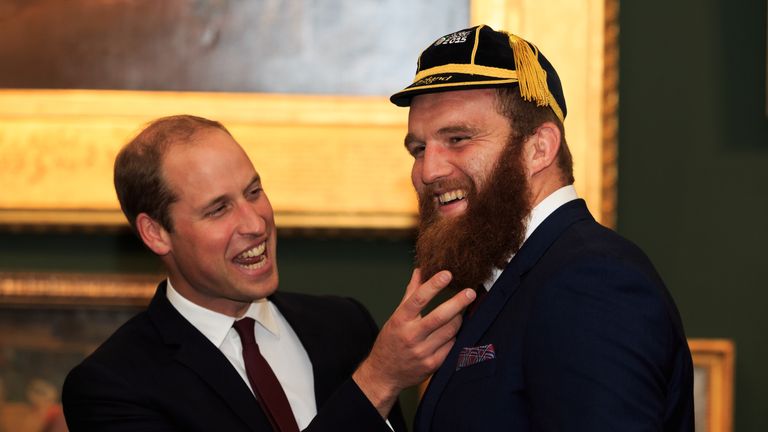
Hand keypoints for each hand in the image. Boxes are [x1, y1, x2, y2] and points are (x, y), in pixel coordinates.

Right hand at [352, 269, 475, 416]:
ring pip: (450, 331)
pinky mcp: (432, 365)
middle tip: (471, 292)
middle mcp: (411, 336)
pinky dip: (454, 337)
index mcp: (400, 320)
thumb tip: (420, 270)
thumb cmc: (391, 340)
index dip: (434, 285)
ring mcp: (422, 352)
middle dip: (458, 303)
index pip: (418, 299)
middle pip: (439, 316)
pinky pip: (451, 346)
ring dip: (458, 319)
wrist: (384, 374)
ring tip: (460, 313)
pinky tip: (452, 332)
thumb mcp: (396, 316)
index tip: (448, 274)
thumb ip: (410, 293)